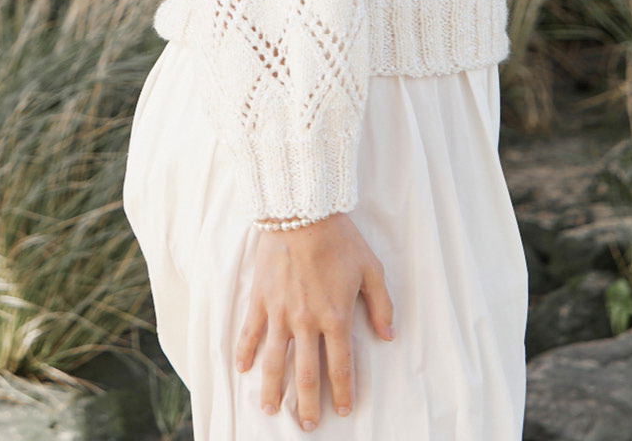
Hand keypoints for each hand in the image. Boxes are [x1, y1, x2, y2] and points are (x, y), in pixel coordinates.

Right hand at [234, 211, 394, 430]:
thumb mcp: (371, 268)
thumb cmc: (339, 238)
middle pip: (306, 373)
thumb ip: (381, 305)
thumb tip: (388, 335)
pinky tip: (243, 369)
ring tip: (270, 409)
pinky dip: (245, 352)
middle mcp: (306, 322)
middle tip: (306, 426)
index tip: (343, 410)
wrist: (302, 211)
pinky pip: (250, 331)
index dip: (343, 391)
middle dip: (307, 404)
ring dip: (272, 388)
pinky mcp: (261, 298)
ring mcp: (280, 312)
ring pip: (274, 361)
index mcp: (336, 317)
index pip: (340, 366)